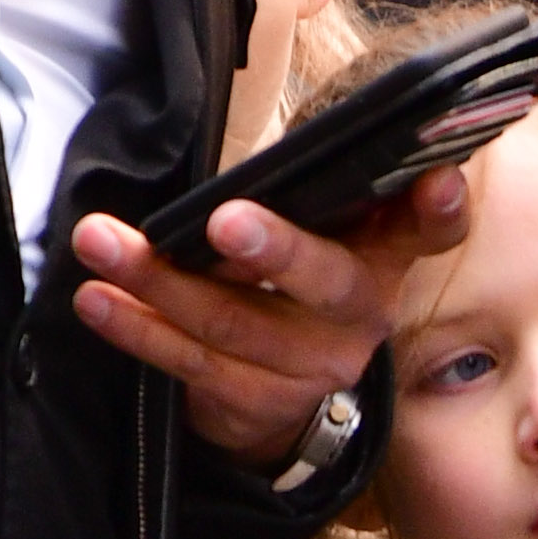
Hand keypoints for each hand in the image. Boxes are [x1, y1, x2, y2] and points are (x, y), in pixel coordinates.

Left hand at [68, 167, 469, 472]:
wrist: (282, 389)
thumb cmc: (290, 277)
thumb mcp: (318, 229)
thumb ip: (309, 188)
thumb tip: (268, 134)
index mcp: (383, 256)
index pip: (428, 230)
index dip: (438, 209)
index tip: (436, 180)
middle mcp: (361, 316)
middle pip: (325, 282)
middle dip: (274, 249)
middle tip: (224, 220)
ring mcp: (314, 369)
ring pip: (233, 324)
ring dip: (159, 281)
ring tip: (101, 242)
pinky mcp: (260, 404)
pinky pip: (192, 365)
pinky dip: (137, 330)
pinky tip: (99, 301)